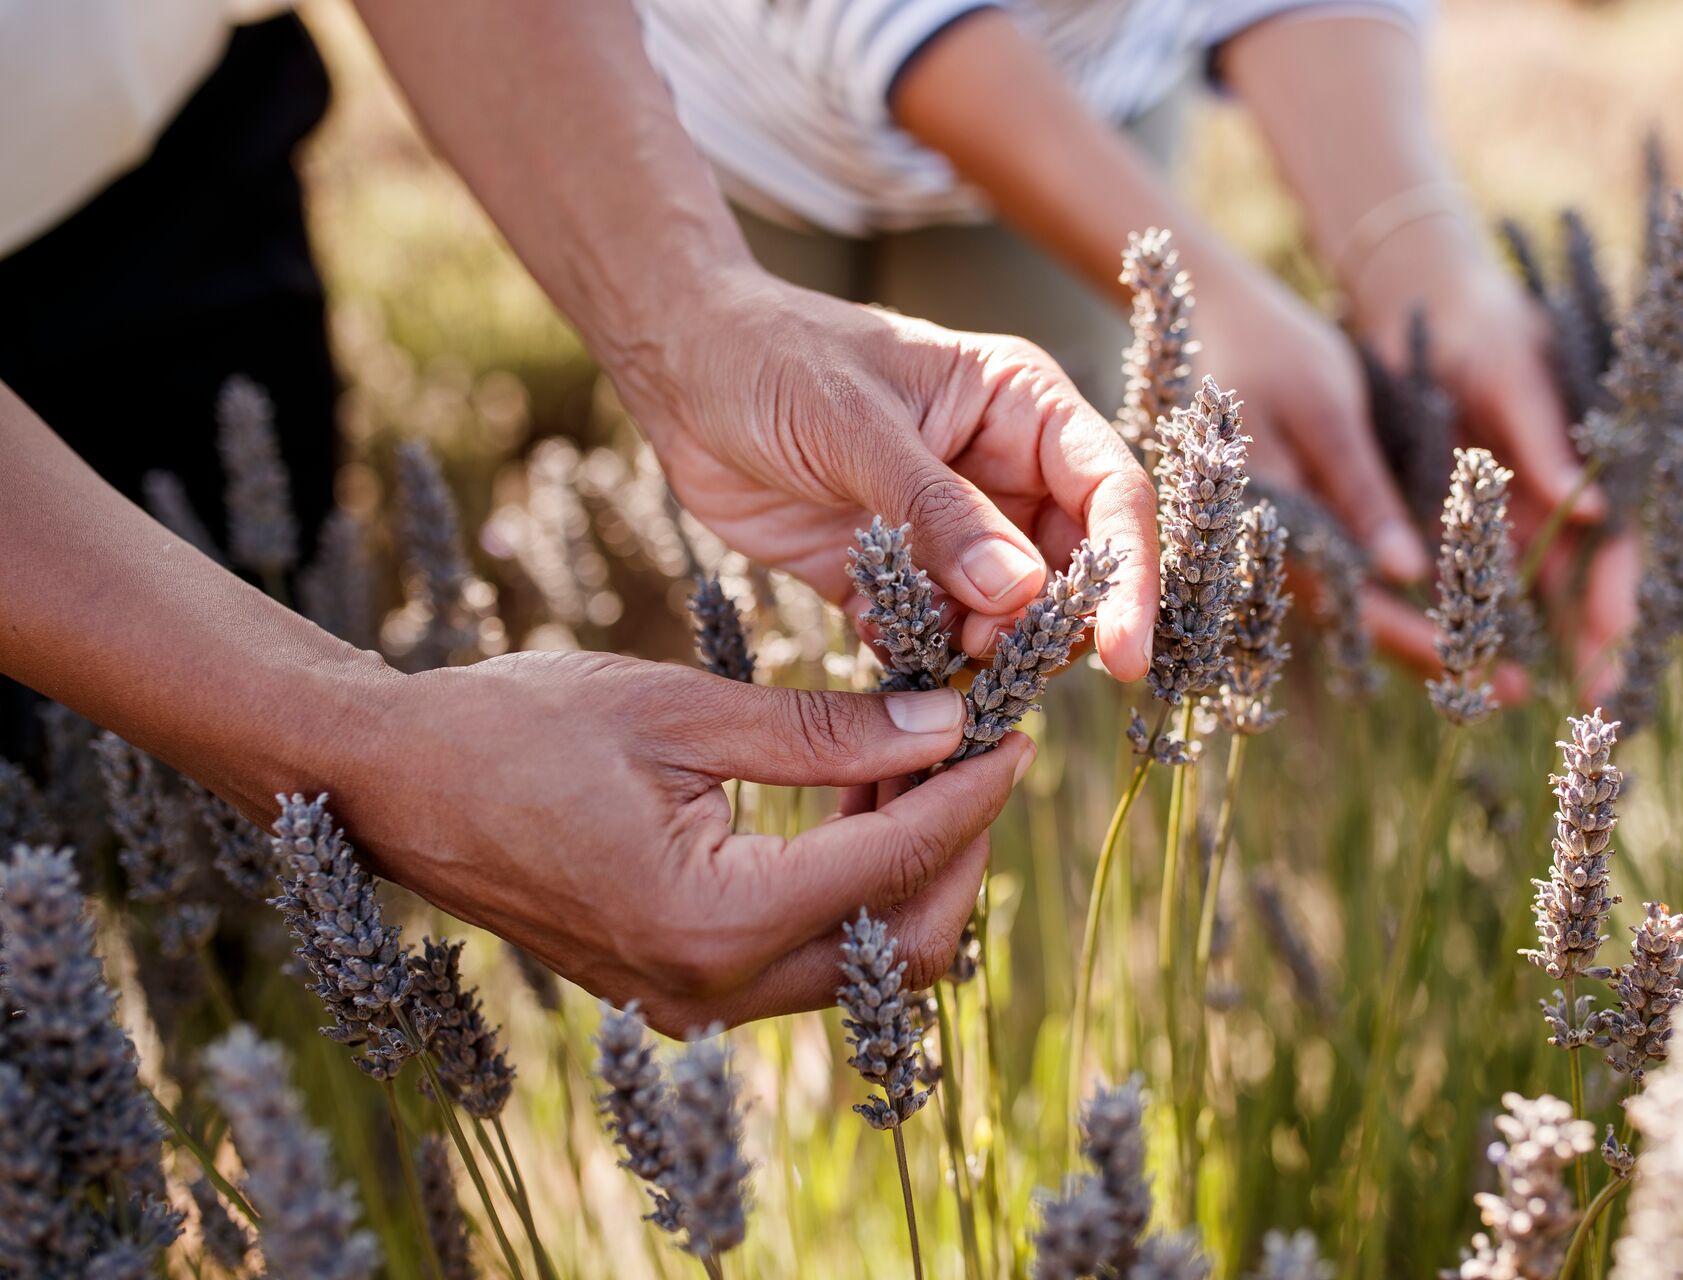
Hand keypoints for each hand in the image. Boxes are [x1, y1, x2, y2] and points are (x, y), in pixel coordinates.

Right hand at [329, 650, 1032, 1036]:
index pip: (895, 863)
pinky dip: (848, 890)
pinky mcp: (680, 987)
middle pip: (905, 944)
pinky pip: (805, 958)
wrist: (396, 785)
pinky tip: (848, 802)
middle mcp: (712, 986)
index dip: (970, 793)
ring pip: (862, 961)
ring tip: (909, 761)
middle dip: (957, 848)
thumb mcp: (682, 709)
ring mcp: (693, 1000)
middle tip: (970, 753)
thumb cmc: (519, 729)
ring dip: (906, 869)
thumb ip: (824, 730)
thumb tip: (944, 722)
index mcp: (714, 918)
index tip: (1012, 732)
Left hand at [620, 271, 1158, 675]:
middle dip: (1051, 626)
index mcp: (1021, 408)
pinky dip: (923, 660)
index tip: (1122, 655)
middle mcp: (1002, 472)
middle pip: (1071, 570)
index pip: (1110, 495)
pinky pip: (934, 637)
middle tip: (999, 656)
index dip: (1127, 576)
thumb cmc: (773, 360)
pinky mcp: (893, 577)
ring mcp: (950, 530)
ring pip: (1008, 617)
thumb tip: (1021, 593)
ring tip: (941, 647)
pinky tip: (887, 646)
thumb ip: (938, 510)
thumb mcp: (856, 426)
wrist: (680, 376)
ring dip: (986, 649)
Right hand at [1185, 257, 1524, 693]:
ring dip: (1422, 635)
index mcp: (1270, 526)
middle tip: (1513, 691)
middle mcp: (1269, 553)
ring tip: (1496, 667)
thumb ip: (1360, 491)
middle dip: (1433, 655)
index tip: (1487, 673)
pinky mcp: (1295, 526)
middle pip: (1357, 622)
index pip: (1352, 604)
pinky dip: (1399, 597)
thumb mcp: (1324, 410)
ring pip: (1357, 608)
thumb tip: (1406, 574)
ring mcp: (1281, 545)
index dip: (1419, 640)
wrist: (1215, 318)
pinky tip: (1451, 610)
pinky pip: (1350, 577)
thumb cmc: (1272, 350)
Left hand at [1351, 222, 1630, 698]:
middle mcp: (1541, 504)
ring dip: (1519, 646)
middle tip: (1591, 705)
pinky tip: (1448, 657)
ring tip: (1512, 697)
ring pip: (1514, 597)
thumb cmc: (1485, 327)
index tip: (1617, 643)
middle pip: (1570, 588)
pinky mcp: (1438, 520)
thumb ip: (1548, 437)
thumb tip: (1592, 511)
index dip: (1618, 596)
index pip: (1612, 546)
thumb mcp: (1519, 373)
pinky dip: (1453, 616)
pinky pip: (1450, 578)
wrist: (1421, 305)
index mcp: (1578, 469)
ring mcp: (1493, 517)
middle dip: (1585, 646)